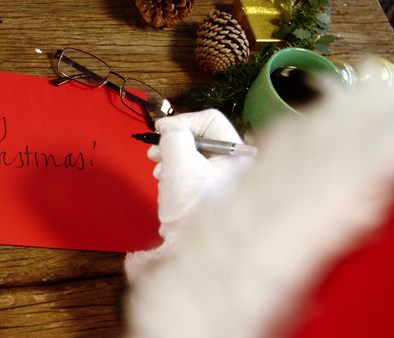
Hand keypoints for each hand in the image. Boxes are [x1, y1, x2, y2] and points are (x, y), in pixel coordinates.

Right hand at [125, 109, 251, 280]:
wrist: (195, 254)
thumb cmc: (193, 209)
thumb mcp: (179, 162)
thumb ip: (173, 135)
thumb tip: (168, 128)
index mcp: (240, 154)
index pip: (210, 120)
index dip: (181, 121)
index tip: (159, 131)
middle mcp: (240, 166)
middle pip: (201, 139)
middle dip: (173, 143)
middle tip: (154, 153)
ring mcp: (228, 183)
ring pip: (194, 157)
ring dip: (171, 160)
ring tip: (158, 172)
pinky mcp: (215, 197)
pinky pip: (194, 175)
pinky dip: (176, 176)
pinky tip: (166, 185)